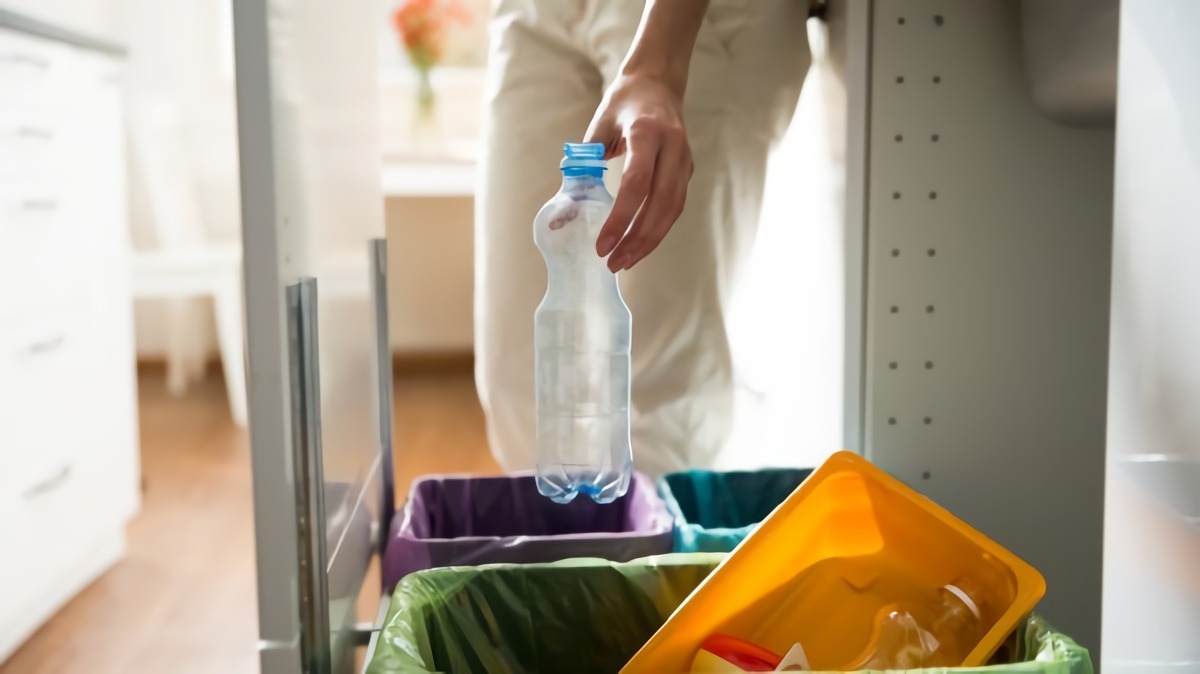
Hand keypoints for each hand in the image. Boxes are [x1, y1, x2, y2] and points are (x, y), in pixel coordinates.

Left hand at [585, 73, 693, 271]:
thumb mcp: (599, 124)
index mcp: (648, 133)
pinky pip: (675, 206)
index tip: (603, 244)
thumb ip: (583, 163)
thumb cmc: (624, 102)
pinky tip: (640, 244)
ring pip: (672, 210)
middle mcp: (673, 147)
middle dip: (637, 239)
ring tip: (625, 260)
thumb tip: (563, 210)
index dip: (620, 218)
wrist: (659, 81)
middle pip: (660, 204)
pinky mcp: (687, 170)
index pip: (636, 184)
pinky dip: (658, 228)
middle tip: (614, 263)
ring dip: (650, 240)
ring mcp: (684, 160)